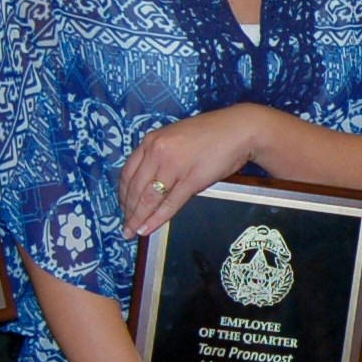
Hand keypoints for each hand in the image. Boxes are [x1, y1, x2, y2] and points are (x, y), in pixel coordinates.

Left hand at [121, 105, 265, 234]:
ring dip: (138, 218)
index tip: (122, 208)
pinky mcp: (191, 179)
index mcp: (152, 141)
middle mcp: (158, 151)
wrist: (239, 129)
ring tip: (134, 232)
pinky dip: (156, 219)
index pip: (127, 173)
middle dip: (128, 211)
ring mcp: (173, 165)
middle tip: (125, 227)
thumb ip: (161, 156)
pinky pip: (169, 203)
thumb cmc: (212, 134)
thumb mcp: (176, 139)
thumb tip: (151, 181)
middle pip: (135, 188)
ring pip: (149, 198)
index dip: (122, 195)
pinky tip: (149, 228)